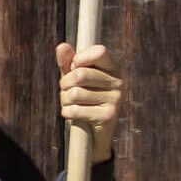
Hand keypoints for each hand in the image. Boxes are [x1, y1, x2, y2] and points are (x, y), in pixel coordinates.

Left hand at [55, 43, 122, 162]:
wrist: (93, 134)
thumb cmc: (83, 101)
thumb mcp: (74, 80)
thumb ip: (68, 63)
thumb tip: (62, 46)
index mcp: (112, 69)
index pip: (99, 51)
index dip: (80, 58)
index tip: (74, 68)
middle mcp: (118, 83)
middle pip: (80, 74)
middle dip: (64, 84)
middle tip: (66, 91)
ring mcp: (116, 100)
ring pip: (75, 93)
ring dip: (64, 100)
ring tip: (70, 104)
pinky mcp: (109, 116)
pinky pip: (76, 110)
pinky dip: (67, 113)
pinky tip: (72, 115)